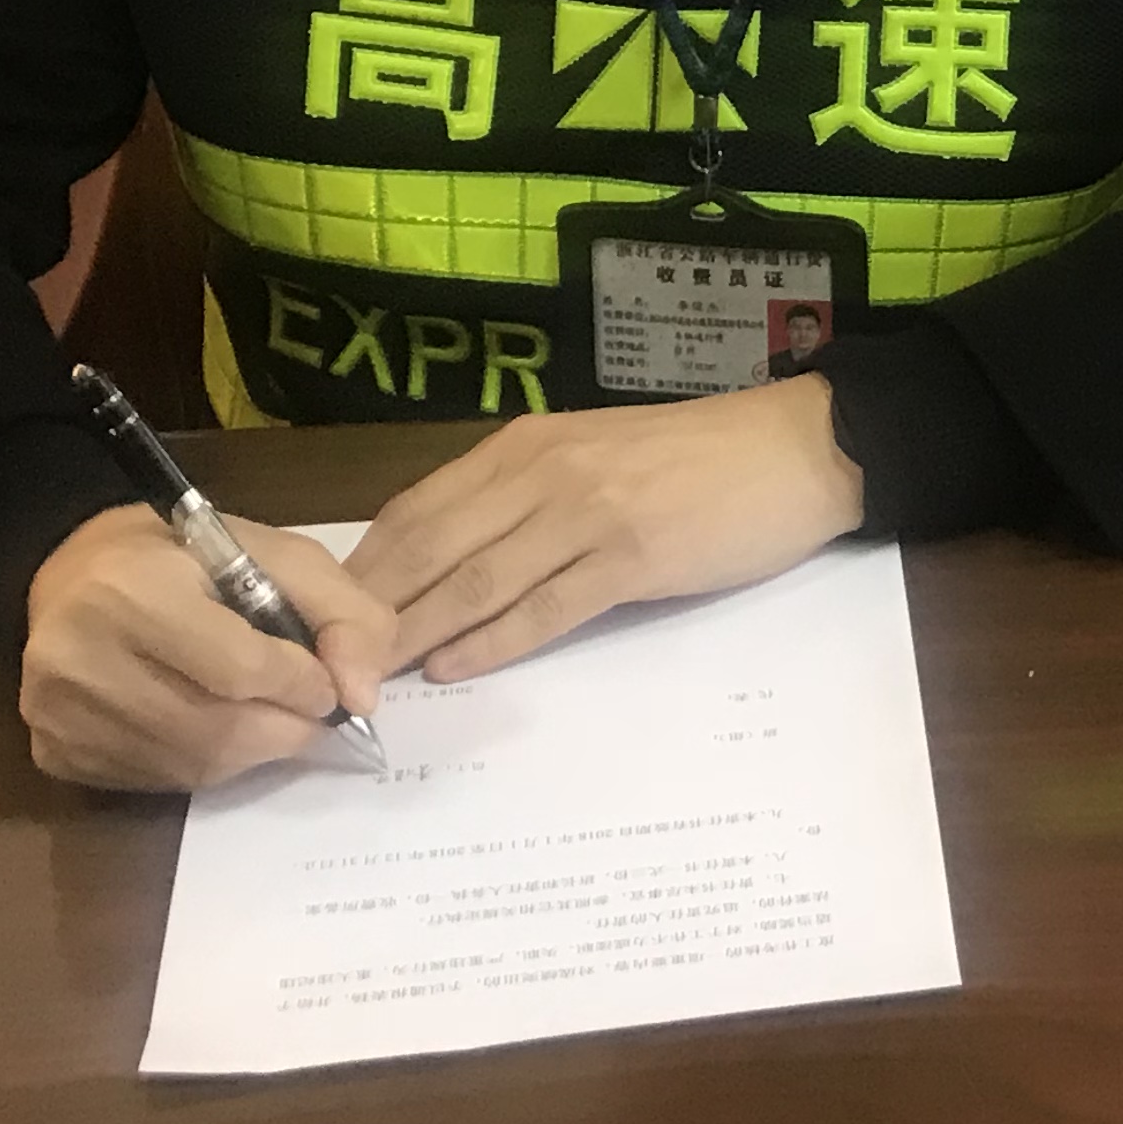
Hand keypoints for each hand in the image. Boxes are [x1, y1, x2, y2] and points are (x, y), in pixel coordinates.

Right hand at [21, 503, 393, 791]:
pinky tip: (216, 731)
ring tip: (272, 721)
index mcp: (131, 590)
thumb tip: (362, 695)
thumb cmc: (186, 559)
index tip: (332, 686)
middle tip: (314, 716)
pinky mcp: (53, 750)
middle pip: (217, 729)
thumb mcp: (277, 555)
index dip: (305, 684)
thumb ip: (342, 612)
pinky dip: (206, 766)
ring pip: (191, 765)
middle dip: (287, 729)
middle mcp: (79, 656)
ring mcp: (57, 712)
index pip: (242, 668)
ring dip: (253, 752)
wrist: (76, 573)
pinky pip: (155, 781)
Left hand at [344, 375, 862, 683]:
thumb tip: (449, 560)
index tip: (325, 618)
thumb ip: (525, 494)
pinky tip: (456, 668)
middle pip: (430, 548)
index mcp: (527, 445)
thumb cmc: (698, 456)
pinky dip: (491, 641)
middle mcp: (546, 471)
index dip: (365, 568)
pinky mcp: (632, 556)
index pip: (417, 509)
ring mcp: (588, 513)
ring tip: (374, 678)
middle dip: (373, 611)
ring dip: (418, 634)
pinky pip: (543, 607)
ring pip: (476, 581)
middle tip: (327, 664)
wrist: (797, 448)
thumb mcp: (595, 454)